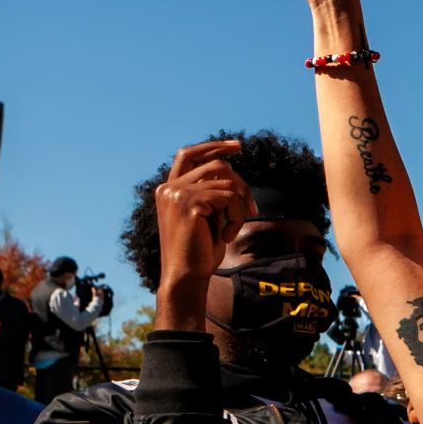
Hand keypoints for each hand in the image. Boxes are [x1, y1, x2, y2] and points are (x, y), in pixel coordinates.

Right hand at [152, 139, 255, 329]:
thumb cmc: (198, 254)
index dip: (213, 147)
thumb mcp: (207, 218)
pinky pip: (229, 197)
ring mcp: (176, 193)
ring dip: (240, 207)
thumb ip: (213, 194)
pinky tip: (226, 237)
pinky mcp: (188, 202)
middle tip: (254, 211)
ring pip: (228, 182)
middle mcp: (169, 187)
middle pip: (217, 166)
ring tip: (232, 230)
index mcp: (169, 190)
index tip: (237, 146)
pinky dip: (236, 217)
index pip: (188, 154)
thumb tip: (232, 172)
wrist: (185, 277)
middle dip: (242, 186)